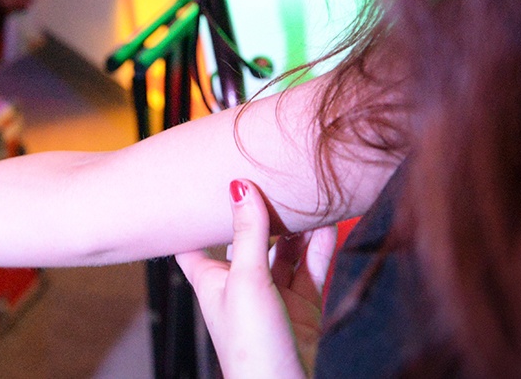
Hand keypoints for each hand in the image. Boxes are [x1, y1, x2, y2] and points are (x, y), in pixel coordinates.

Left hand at [174, 179, 335, 378]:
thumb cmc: (248, 344)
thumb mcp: (245, 279)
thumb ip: (247, 232)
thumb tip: (239, 186)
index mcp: (209, 279)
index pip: (192, 241)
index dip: (194, 215)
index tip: (198, 183)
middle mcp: (239, 284)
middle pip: (248, 240)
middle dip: (259, 212)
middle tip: (269, 175)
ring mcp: (273, 296)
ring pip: (284, 252)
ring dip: (295, 227)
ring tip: (304, 192)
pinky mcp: (302, 308)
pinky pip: (311, 269)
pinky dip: (319, 247)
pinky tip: (327, 223)